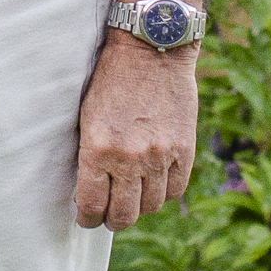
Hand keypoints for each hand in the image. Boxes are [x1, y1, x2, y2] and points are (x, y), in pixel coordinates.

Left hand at [74, 35, 198, 229]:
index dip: (88, 219)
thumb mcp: (88, 115)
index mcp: (98, 149)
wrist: (151, 49)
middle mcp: (129, 158)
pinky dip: (165, 192)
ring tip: (133, 199)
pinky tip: (155, 184)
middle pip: (123, 215)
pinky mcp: (183, 149)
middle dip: (112, 220)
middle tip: (109, 217)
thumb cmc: (111, 78)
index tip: (87, 219)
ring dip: (139, 207)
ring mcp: (159, 155)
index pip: (92, 206)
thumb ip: (91, 154)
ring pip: (151, 206)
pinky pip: (175, 189)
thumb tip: (91, 190)